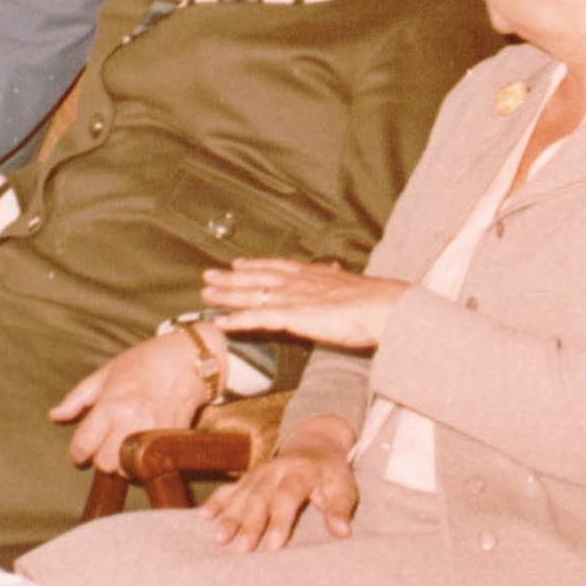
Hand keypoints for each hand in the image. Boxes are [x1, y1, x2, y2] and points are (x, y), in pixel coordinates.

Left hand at [49, 330, 213, 471]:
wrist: (188, 360)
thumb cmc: (145, 362)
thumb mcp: (106, 373)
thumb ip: (78, 398)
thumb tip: (54, 416)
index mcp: (110, 405)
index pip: (83, 445)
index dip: (76, 453)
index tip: (79, 452)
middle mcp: (130, 422)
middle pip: (104, 464)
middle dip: (101, 458)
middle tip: (105, 446)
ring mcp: (153, 433)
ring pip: (128, 470)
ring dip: (123, 464)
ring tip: (125, 447)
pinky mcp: (171, 439)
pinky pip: (151, 465)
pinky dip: (144, 462)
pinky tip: (143, 447)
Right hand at [199, 419, 360, 551]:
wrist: (314, 444)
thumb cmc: (331, 474)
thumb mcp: (344, 487)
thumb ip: (341, 509)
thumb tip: (342, 532)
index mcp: (300, 471)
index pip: (288, 495)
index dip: (281, 519)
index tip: (275, 546)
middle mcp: (276, 470)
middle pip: (260, 497)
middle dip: (250, 524)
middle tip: (242, 550)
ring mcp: (259, 473)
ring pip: (242, 495)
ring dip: (229, 517)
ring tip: (219, 540)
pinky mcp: (249, 478)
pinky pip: (229, 489)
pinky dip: (216, 502)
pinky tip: (202, 517)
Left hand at [203, 259, 408, 352]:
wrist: (380, 306)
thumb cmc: (372, 301)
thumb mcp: (351, 285)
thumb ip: (337, 281)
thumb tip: (337, 272)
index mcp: (312, 274)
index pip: (276, 266)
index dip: (255, 264)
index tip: (238, 262)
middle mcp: (296, 282)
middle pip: (255, 276)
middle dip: (230, 277)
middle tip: (208, 275)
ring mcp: (291, 298)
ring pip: (250, 294)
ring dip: (226, 295)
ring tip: (205, 295)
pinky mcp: (290, 316)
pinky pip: (256, 318)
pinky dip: (236, 320)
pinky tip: (221, 323)